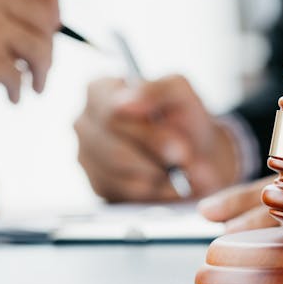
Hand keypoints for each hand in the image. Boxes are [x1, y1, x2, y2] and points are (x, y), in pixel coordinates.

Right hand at [0, 0, 60, 129]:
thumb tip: (54, 9)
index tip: (45, 17)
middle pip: (50, 14)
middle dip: (48, 41)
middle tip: (36, 60)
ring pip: (43, 48)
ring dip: (40, 70)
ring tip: (31, 83)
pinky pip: (20, 78)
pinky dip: (17, 91)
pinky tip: (8, 96)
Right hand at [74, 76, 239, 201]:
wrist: (197, 152)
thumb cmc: (184, 117)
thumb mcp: (179, 92)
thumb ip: (155, 90)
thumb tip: (122, 104)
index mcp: (99, 91)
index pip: (112, 116)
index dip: (148, 133)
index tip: (179, 145)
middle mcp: (85, 123)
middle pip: (115, 149)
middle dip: (156, 157)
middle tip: (185, 159)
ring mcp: (86, 156)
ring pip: (119, 174)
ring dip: (157, 175)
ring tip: (179, 168)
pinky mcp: (97, 185)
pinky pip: (122, 193)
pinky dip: (152, 190)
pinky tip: (167, 181)